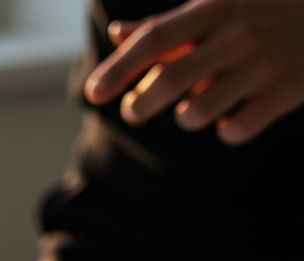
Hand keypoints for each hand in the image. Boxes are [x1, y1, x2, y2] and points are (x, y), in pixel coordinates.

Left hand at [84, 0, 303, 144]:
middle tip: (134, 109)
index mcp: (218, 4)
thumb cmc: (268, 5)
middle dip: (139, 104)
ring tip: (196, 106)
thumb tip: (117, 35)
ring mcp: (265, 63)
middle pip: (168, 81)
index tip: (92, 94)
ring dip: (186, 116)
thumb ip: (168, 24)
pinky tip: (235, 114)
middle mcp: (239, 32)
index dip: (117, 70)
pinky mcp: (289, 91)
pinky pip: (235, 130)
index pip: (153, 40)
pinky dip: (227, 129)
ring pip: (197, 112)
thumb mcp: (220, 1)